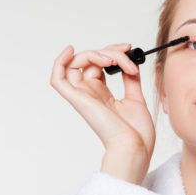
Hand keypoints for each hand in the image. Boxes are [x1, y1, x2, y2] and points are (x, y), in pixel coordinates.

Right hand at [50, 43, 155, 158]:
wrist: (136, 146)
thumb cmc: (137, 132)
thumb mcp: (136, 98)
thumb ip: (130, 79)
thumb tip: (129, 62)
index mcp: (103, 94)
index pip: (99, 65)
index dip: (112, 52)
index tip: (129, 48)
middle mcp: (91, 94)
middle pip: (89, 61)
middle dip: (109, 50)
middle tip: (127, 51)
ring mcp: (83, 96)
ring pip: (76, 64)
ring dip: (95, 54)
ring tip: (113, 60)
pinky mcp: (78, 100)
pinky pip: (58, 80)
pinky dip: (59, 62)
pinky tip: (70, 50)